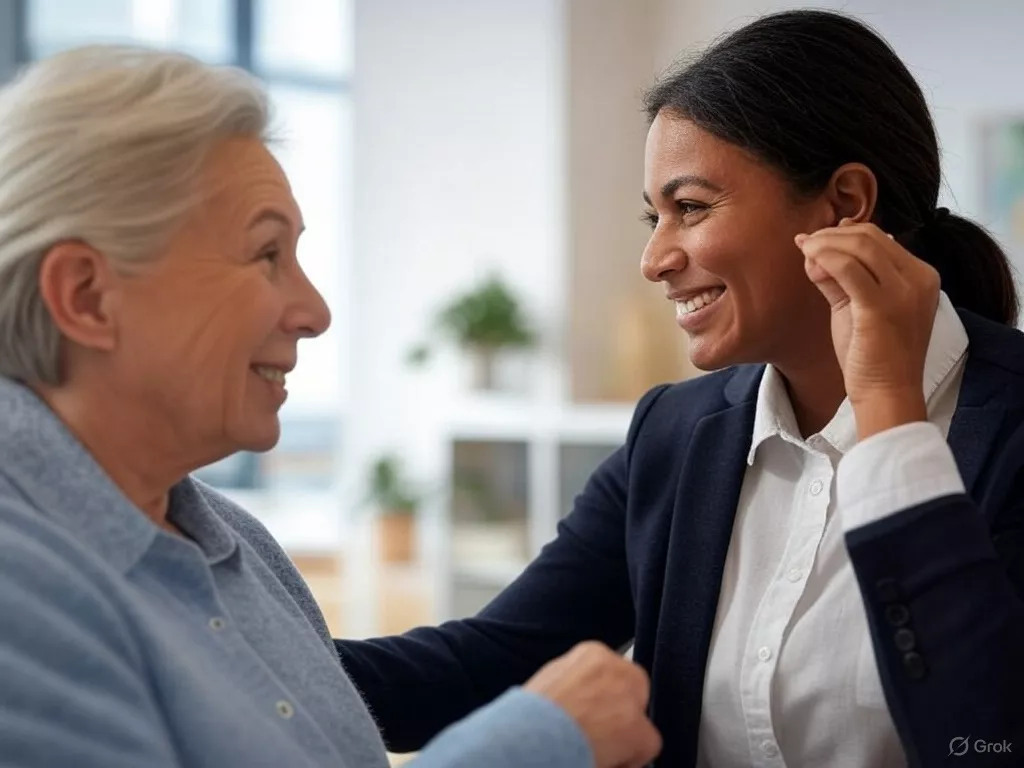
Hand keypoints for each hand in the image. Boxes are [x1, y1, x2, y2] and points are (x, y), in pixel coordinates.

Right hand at [524, 641, 661, 767]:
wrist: (527, 736)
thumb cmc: (529, 715)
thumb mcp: (552, 679)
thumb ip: (578, 680)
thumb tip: (586, 696)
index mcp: (592, 653)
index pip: (614, 670)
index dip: (607, 696)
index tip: (596, 711)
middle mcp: (615, 668)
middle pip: (635, 687)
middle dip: (622, 710)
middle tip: (601, 732)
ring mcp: (629, 699)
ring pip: (642, 718)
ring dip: (624, 734)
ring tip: (596, 747)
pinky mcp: (638, 729)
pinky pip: (649, 745)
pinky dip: (631, 758)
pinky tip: (606, 760)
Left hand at [795, 219, 938, 438]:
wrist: (888, 393)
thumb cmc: (874, 355)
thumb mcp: (858, 308)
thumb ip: (840, 279)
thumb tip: (813, 254)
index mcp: (921, 276)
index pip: (880, 238)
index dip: (843, 233)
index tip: (816, 239)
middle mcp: (919, 278)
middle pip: (870, 236)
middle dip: (831, 235)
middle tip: (805, 243)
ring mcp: (904, 291)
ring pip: (860, 246)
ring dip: (825, 243)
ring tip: (804, 251)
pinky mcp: (882, 306)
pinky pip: (848, 268)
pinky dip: (825, 259)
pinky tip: (809, 263)